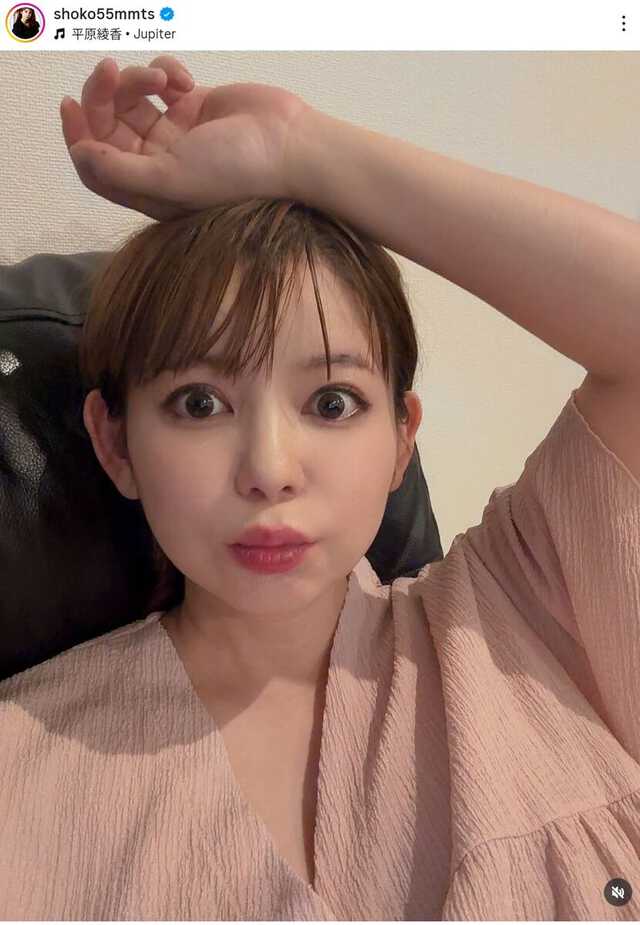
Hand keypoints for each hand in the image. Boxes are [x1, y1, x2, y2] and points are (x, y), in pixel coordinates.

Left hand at [60, 56, 312, 221]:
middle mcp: (158, 162)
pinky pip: (160, 80)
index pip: (97, 165)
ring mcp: (176, 133)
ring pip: (130, 97)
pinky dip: (164, 70)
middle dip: (104, 95)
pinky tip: (182, 79)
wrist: (289, 145)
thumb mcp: (170, 179)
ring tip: (162, 78)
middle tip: (111, 71)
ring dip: (136, 78)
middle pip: (108, 126)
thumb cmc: (235, 172)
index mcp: (149, 188)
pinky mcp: (193, 105)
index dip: (77, 138)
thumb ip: (120, 171)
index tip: (70, 104)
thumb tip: (80, 153)